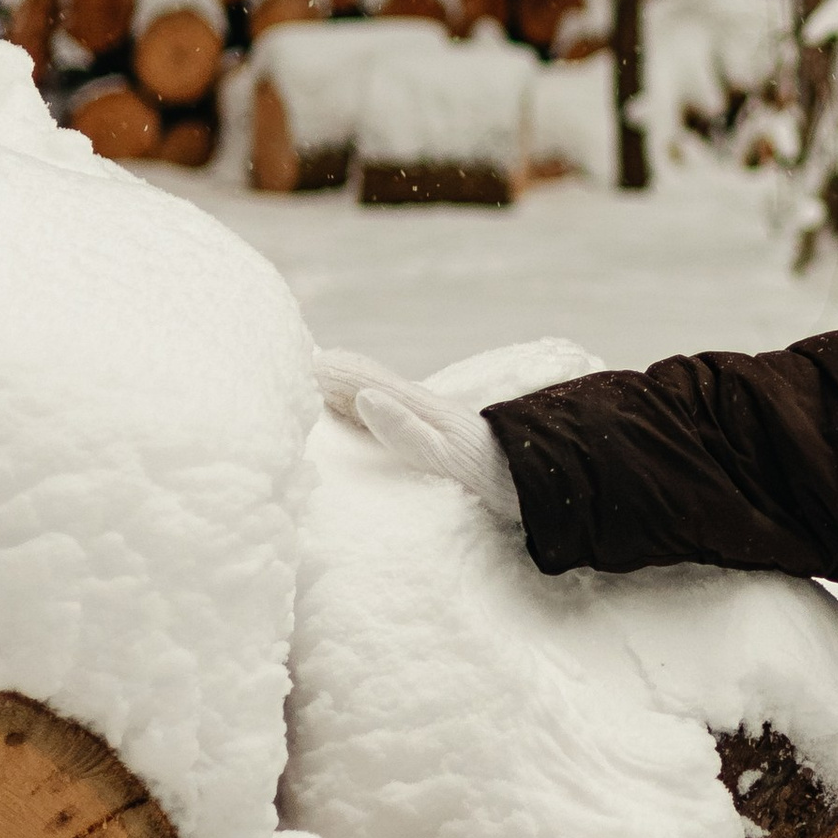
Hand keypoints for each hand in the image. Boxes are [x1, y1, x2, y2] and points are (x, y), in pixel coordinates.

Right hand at [315, 348, 519, 526]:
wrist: (541, 478)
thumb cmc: (493, 474)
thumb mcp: (448, 458)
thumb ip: (407, 432)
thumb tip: (364, 398)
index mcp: (418, 409)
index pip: (364, 381)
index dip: (331, 371)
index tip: (297, 359)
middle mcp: (422, 408)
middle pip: (369, 383)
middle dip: (334, 373)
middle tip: (296, 362)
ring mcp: (431, 421)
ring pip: (380, 396)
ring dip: (349, 388)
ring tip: (319, 380)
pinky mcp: (440, 436)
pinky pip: (394, 414)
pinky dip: (368, 407)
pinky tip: (365, 412)